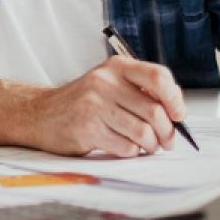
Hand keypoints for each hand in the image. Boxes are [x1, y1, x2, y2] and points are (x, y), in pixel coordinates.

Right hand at [24, 57, 186, 156]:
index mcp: (116, 67)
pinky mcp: (87, 129)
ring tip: (146, 145)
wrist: (41, 114)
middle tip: (166, 141)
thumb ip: (141, 90)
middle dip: (167, 132)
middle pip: (155, 111)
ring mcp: (95, 105)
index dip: (175, 99)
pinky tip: (124, 146)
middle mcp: (105, 82)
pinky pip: (126, 147)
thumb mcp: (110, 83)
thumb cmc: (83, 102)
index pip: (158, 77)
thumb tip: (176, 111)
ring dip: (150, 145)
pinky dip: (132, 152)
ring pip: (143, 132)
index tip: (178, 115)